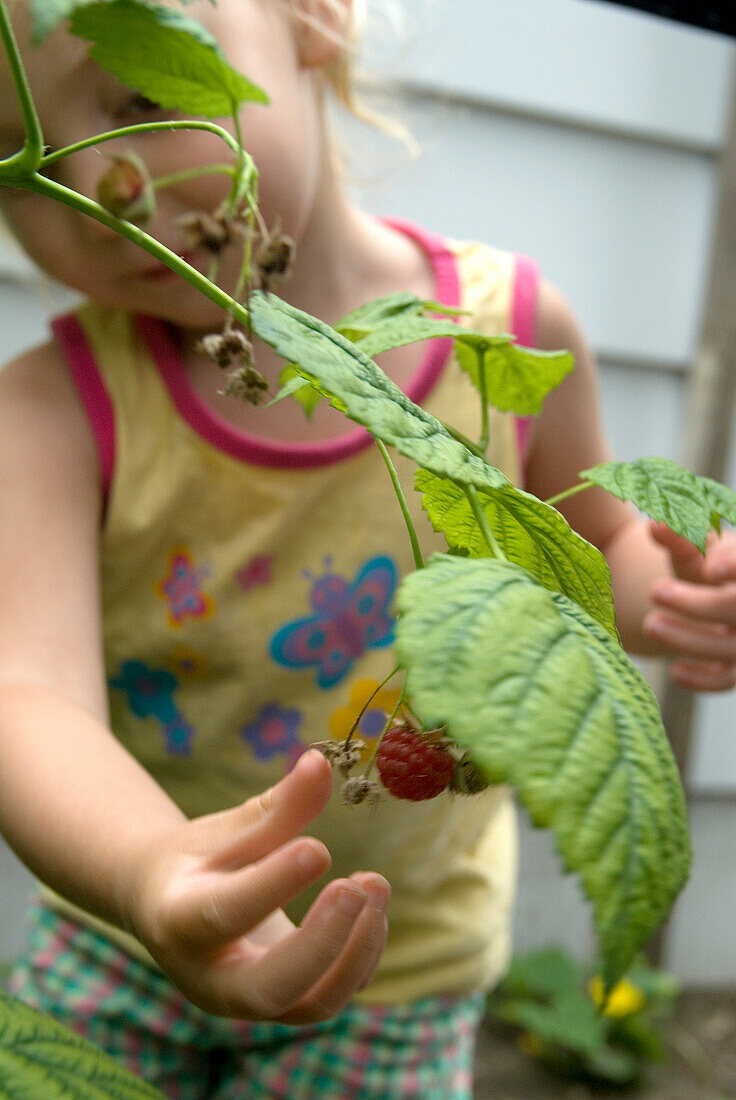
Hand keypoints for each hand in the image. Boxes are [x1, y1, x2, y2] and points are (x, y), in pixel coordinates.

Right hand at [125, 750, 388, 1021]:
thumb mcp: (227, 829)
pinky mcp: (286, 1004)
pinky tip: (372, 907)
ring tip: (375, 883)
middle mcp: (211, 978)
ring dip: (356, 949)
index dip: (274, 885)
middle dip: (321, 944)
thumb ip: (277, 806)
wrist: (172, 910)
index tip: (320, 848)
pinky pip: (331, 996)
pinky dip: (361, 956)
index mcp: (180, 922)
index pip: (226, 914)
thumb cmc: (199, 860)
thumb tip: (321, 762)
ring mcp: (251, 1002)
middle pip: (268, 988)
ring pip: (310, 1004)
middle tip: (355, 888)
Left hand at [643, 520, 735, 690]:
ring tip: (650, 625)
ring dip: (690, 639)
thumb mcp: (697, 549)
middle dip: (698, 604)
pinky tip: (674, 670)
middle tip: (655, 590)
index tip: (710, 569)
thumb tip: (655, 526)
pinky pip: (726, 680)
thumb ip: (679, 538)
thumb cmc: (710, 565)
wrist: (717, 593)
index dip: (735, 566)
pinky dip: (702, 681)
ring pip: (731, 647)